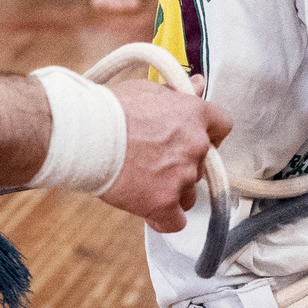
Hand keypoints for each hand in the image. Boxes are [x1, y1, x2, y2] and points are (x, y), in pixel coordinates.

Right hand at [98, 78, 230, 232]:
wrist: (85, 135)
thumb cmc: (110, 110)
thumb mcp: (146, 91)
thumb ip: (176, 94)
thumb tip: (198, 85)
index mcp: (194, 115)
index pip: (222, 126)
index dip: (209, 135)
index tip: (195, 140)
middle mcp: (195, 146)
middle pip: (201, 165)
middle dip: (181, 166)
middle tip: (152, 161)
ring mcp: (181, 177)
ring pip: (188, 194)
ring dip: (171, 191)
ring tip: (142, 183)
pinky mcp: (164, 203)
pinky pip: (175, 222)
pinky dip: (163, 219)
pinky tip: (148, 210)